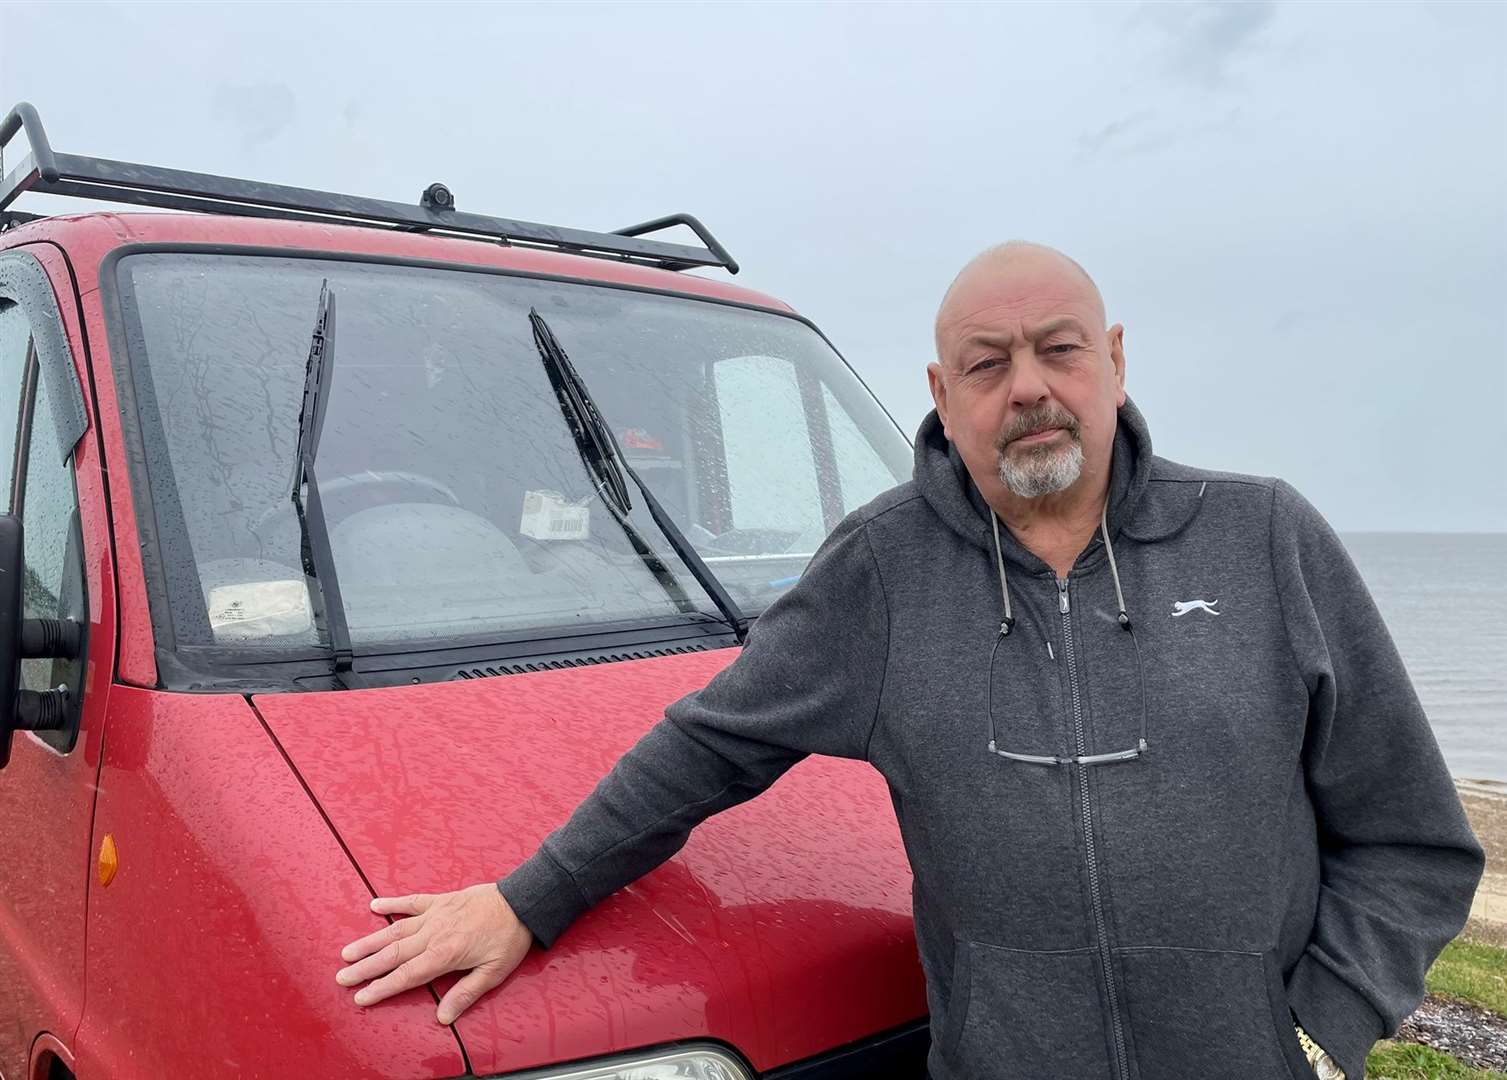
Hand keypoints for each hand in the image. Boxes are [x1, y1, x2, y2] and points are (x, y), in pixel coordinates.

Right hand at [336, 883, 534, 1023]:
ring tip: (347, 951)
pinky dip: (392, 903)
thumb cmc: (509, 938)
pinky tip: (375, 905)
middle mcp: (435, 933)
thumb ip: (466, 993)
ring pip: (396, 929)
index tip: (361, 997)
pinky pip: (411, 901)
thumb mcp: (494, 972)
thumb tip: (443, 1016)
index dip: (382, 988)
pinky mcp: (441, 900)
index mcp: (446, 953)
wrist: (522, 901)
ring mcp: (436, 914)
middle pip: (393, 954)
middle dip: (365, 967)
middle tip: (342, 977)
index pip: (407, 975)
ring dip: (370, 941)